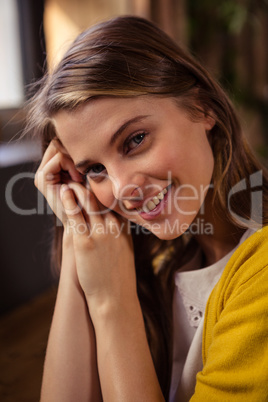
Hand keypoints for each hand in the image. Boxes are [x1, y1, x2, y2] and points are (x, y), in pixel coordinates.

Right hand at [34, 140, 83, 225]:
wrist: (85, 219)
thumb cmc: (92, 197)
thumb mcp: (87, 173)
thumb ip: (80, 157)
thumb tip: (85, 134)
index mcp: (53, 168)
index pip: (61, 143)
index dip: (75, 148)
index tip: (87, 164)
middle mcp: (44, 170)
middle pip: (58, 143)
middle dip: (73, 152)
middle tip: (83, 169)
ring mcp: (42, 174)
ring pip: (59, 148)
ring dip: (74, 160)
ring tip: (80, 177)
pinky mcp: (42, 179)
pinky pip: (59, 159)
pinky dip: (70, 165)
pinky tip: (77, 179)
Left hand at [60, 182, 136, 314]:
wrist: (114, 297)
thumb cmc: (118, 276)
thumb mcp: (125, 248)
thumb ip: (119, 231)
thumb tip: (113, 221)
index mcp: (123, 227)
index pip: (114, 200)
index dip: (104, 187)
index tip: (96, 177)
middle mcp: (113, 227)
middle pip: (100, 196)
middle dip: (89, 183)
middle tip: (79, 173)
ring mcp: (100, 234)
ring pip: (87, 201)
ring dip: (77, 188)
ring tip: (69, 180)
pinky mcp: (84, 243)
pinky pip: (75, 215)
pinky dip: (69, 201)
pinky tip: (64, 192)